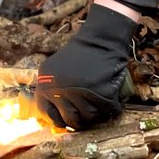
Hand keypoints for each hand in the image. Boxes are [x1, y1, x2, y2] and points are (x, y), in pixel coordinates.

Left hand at [34, 3, 136, 129]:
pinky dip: (112, 108)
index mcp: (46, 85)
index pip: (47, 114)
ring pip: (90, 117)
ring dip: (96, 114)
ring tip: (98, 104)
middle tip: (86, 113)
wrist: (99, 39)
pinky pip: (108, 110)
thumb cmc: (77, 55)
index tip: (66, 118)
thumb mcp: (52, 69)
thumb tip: (54, 120)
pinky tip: (111, 103)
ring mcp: (82, 92)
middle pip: (71, 119)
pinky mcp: (103, 92)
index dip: (59, 119)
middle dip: (80, 120)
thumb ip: (50, 90)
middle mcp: (62, 90)